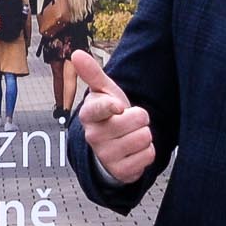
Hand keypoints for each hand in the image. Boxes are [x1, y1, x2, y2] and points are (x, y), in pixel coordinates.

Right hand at [71, 51, 154, 180]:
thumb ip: (92, 73)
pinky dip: (147, 153)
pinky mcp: (120, 172)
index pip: (102, 108)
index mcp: (88, 114)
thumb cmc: (109, 113)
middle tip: (129, 120)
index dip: (113, 106)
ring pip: (145, 138)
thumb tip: (76, 53)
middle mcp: (93, 136)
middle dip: (141, 118)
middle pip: (138, 119)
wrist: (110, 145)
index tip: (119, 107)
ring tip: (132, 135)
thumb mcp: (103, 92)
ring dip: (144, 135)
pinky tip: (134, 150)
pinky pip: (148, 156)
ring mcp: (106, 156)